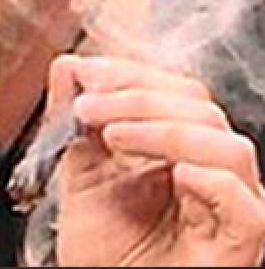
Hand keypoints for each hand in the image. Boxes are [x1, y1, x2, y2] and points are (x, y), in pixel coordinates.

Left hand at [49, 55, 264, 266]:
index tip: (86, 77)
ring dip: (164, 128)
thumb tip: (71, 66)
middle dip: (137, 96)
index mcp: (183, 148)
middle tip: (88, 109)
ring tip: (114, 137)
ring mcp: (231, 209)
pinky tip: (173, 175)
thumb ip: (76, 118)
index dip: (131, 75)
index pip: (178, 90)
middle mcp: (213, 173)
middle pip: (201, 107)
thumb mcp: (81, 169)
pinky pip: (246, 204)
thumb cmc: (105, 251)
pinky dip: (210, 178)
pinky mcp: (240, 246)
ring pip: (228, 146)